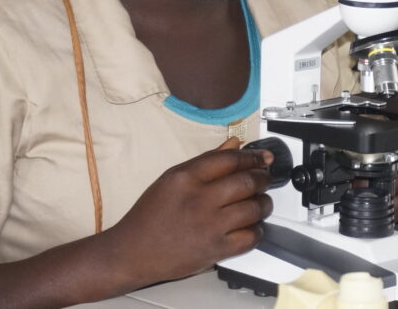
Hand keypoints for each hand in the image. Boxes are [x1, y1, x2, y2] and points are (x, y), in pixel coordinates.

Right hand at [106, 138, 273, 286]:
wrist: (132, 252)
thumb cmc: (150, 215)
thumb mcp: (171, 178)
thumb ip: (206, 161)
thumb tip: (234, 144)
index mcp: (186, 178)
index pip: (230, 160)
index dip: (253, 156)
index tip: (264, 157)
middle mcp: (199, 200)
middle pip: (246, 182)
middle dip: (263, 178)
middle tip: (265, 178)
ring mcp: (209, 226)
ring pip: (253, 209)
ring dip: (264, 203)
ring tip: (262, 201)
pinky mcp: (215, 250)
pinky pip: (250, 237)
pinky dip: (258, 230)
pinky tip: (253, 225)